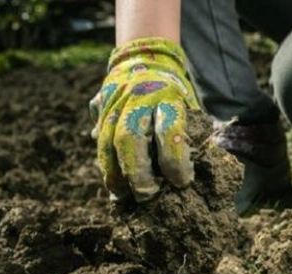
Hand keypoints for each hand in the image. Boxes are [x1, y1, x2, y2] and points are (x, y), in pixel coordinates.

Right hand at [89, 37, 199, 201]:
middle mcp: (139, 97)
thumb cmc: (176, 94)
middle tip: (147, 196)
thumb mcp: (191, 107)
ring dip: (114, 172)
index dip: (175, 160)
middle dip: (137, 171)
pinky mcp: (100, 105)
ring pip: (107, 140)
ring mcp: (115, 100)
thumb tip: (189, 174)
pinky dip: (105, 163)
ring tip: (124, 196)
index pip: (169, 130)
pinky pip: (98, 136)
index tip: (182, 182)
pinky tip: (113, 184)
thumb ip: (193, 137)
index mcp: (169, 96)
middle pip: (130, 137)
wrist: (145, 59)